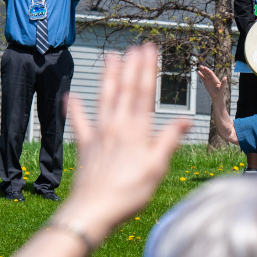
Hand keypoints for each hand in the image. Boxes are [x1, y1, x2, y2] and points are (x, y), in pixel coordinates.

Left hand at [62, 45, 190, 240]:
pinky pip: (79, 122)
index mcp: (137, 131)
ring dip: (109, 77)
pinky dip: (75, 108)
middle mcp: (117, 127)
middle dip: (131, 67)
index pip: (144, 93)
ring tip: (110, 57)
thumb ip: (168, 140)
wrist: (94, 210)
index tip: (149, 50)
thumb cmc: (129, 192)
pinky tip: (70, 95)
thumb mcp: (157, 168)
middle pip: (125, 91)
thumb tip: (185, 119)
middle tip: (135, 46)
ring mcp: (99, 134)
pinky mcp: (86, 146)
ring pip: (105, 99)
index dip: (147, 70)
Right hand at [197, 65, 227, 98]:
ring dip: (202, 71)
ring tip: (200, 67)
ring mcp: (208, 81)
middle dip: (204, 69)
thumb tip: (225, 77)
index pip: (211, 73)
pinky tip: (198, 72)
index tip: (205, 68)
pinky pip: (203, 78)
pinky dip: (201, 75)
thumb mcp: (222, 87)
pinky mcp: (206, 83)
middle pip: (207, 73)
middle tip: (201, 66)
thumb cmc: (220, 92)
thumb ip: (223, 82)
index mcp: (215, 79)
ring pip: (205, 75)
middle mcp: (212, 79)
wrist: (217, 96)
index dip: (208, 70)